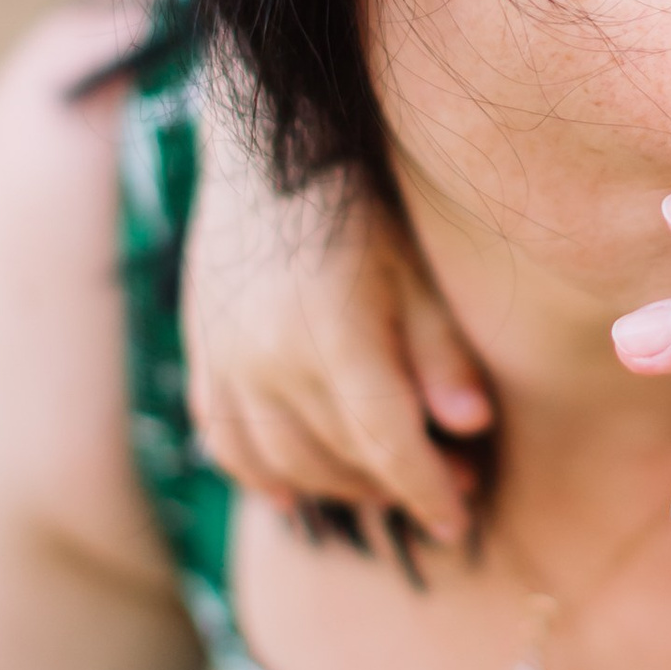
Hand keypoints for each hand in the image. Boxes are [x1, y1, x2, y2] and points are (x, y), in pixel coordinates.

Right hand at [182, 108, 491, 552]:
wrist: (267, 149)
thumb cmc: (360, 203)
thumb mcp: (415, 267)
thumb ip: (439, 349)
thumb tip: (470, 426)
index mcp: (334, 338)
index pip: (386, 445)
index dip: (426, 491)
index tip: (460, 520)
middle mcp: (270, 362)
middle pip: (340, 459)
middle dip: (397, 486)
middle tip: (452, 487)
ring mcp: (226, 363)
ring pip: (283, 462)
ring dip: (338, 488)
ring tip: (386, 484)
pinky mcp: (200, 355)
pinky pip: (225, 442)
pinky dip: (261, 476)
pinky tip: (293, 493)